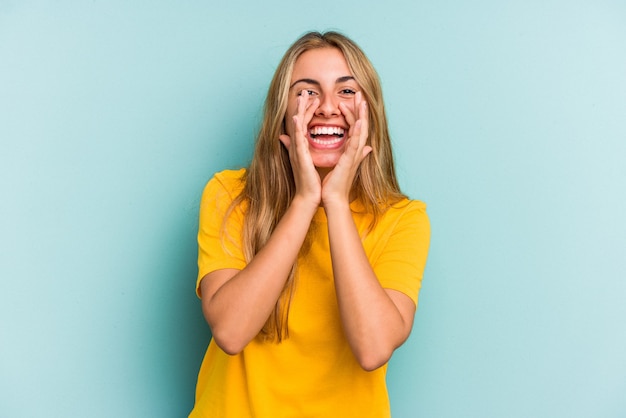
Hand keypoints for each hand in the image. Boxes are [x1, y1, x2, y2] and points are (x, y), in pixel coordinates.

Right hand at [279, 91, 321, 207]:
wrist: (310, 196)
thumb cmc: (313, 182)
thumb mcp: (313, 163)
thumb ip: (313, 153)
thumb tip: (314, 148)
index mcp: (303, 147)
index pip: (306, 125)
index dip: (309, 111)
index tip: (313, 99)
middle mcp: (298, 147)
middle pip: (299, 121)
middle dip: (302, 106)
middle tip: (305, 91)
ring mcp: (298, 151)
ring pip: (297, 126)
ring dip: (300, 111)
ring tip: (302, 97)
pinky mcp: (299, 157)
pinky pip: (297, 140)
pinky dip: (296, 128)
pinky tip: (295, 117)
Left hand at [321, 91, 371, 206]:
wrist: (332, 198)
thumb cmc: (334, 184)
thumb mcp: (340, 164)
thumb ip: (349, 154)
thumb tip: (366, 148)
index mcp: (351, 151)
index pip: (354, 128)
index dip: (354, 113)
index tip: (351, 100)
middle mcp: (355, 151)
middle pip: (360, 126)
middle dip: (360, 109)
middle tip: (360, 93)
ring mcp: (354, 155)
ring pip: (360, 131)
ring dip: (362, 115)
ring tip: (362, 100)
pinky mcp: (349, 161)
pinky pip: (355, 144)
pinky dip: (359, 132)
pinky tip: (361, 120)